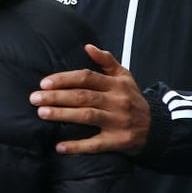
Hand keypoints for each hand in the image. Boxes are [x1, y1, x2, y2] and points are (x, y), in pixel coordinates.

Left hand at [30, 44, 150, 155]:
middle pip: (83, 96)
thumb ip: (106, 61)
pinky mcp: (118, 142)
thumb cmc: (132, 99)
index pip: (87, 77)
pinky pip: (95, 144)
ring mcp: (118, 122)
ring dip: (62, 115)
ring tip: (42, 113)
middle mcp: (117, 102)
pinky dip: (77, 146)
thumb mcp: (125, 77)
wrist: (157, 128)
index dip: (64, 79)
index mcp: (116, 84)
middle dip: (57, 96)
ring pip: (87, 117)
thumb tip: (88, 46)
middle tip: (34, 98)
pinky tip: (59, 146)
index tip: (44, 83)